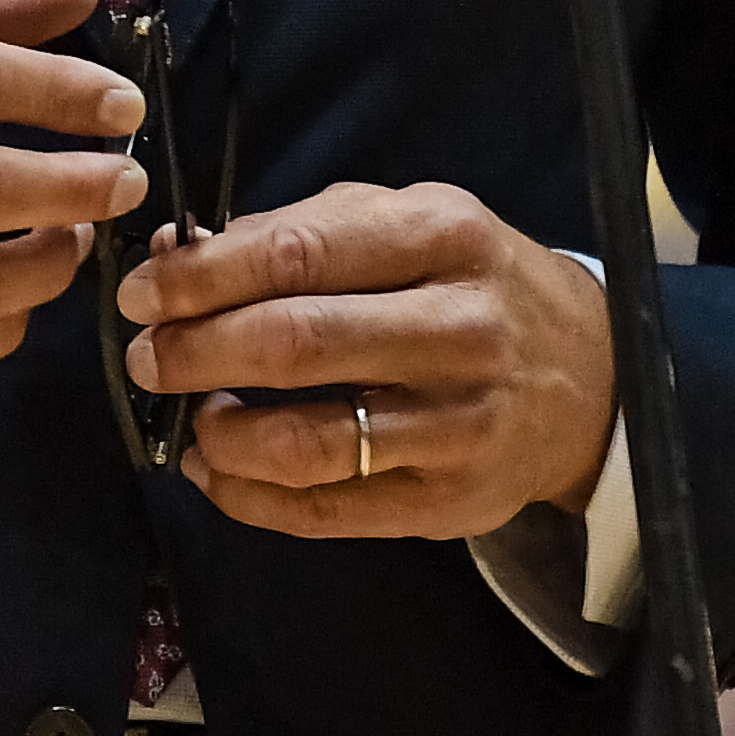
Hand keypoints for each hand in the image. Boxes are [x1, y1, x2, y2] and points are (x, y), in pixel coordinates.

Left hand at [117, 184, 614, 541]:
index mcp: (443, 237)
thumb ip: (298, 232)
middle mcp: (459, 329)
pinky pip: (326, 512)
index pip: (297, 255)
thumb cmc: (472, 285)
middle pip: (295, 345)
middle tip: (145, 356)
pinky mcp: (450, 502)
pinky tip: (215, 470)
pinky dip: (248, 497)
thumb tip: (177, 254)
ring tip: (186, 416)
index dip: (202, 278)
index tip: (143, 293)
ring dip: (218, 434)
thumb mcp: (407, 224)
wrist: (591, 379)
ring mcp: (459, 425)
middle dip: (194, 352)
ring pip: (308, 443)